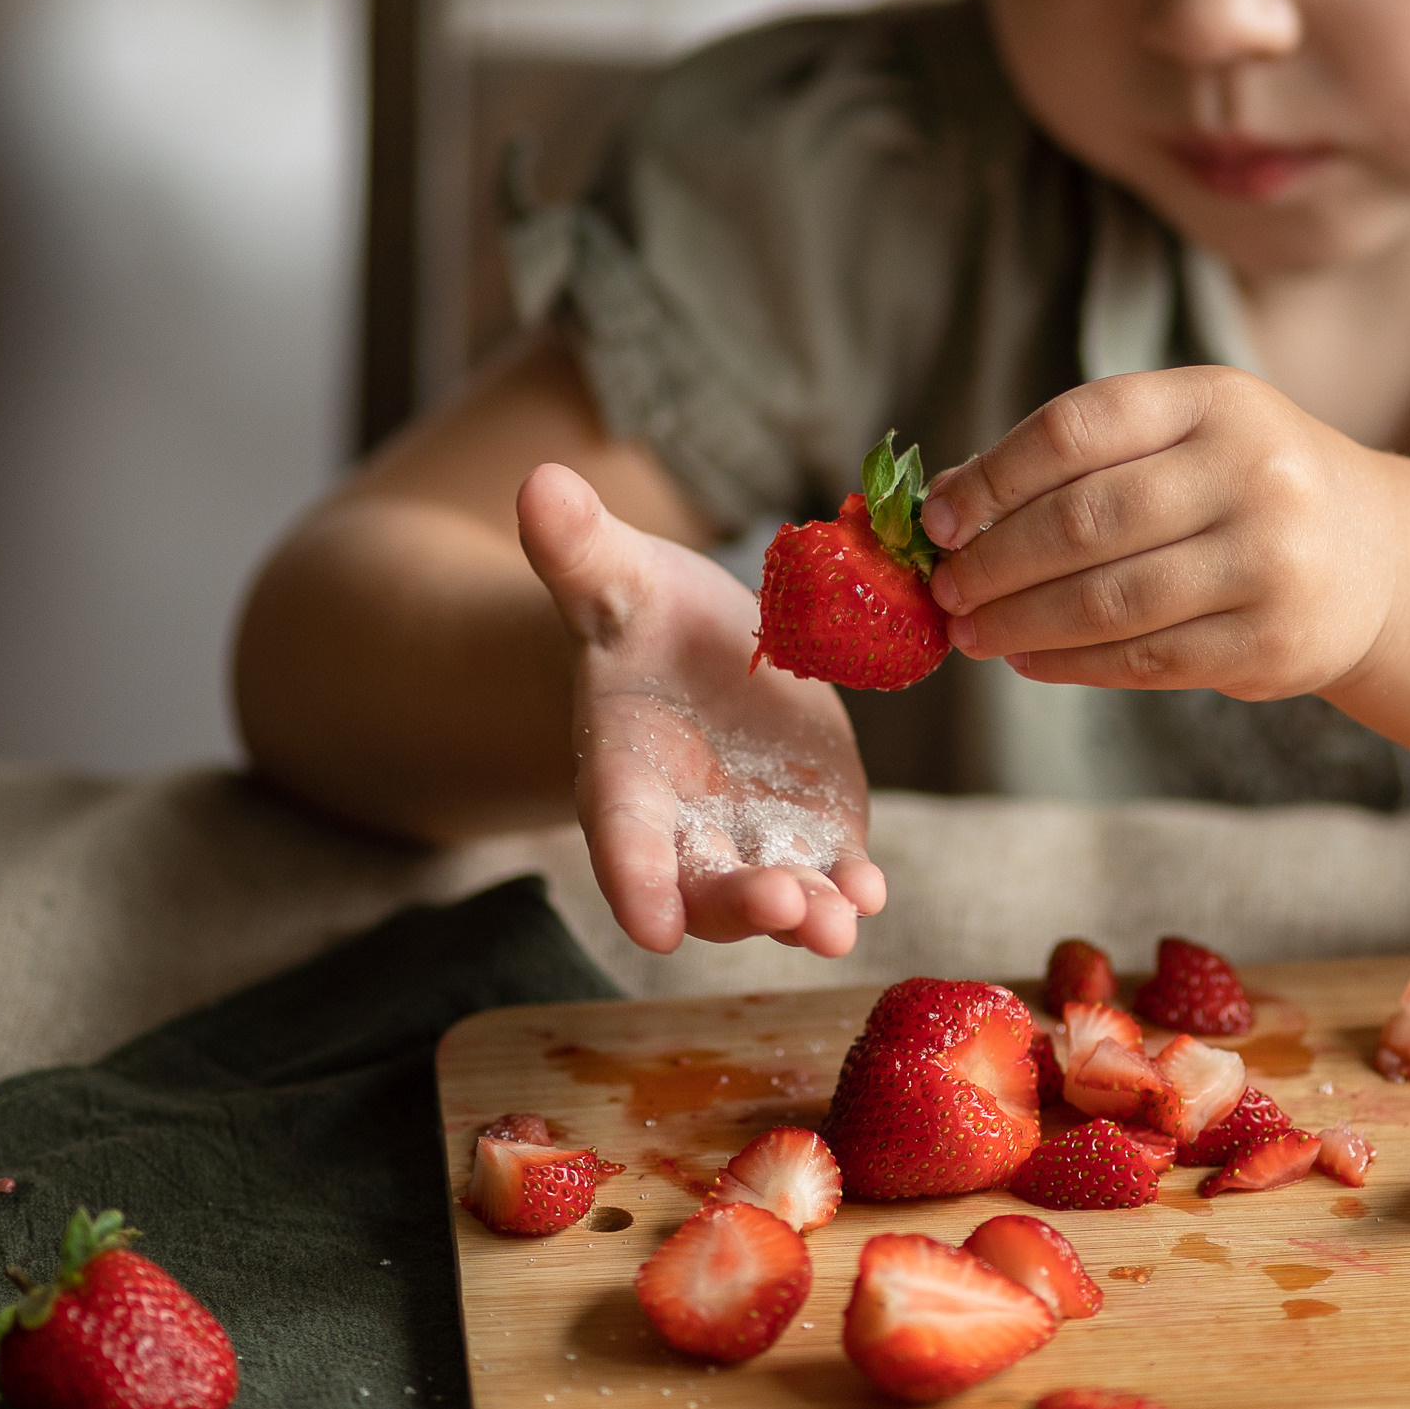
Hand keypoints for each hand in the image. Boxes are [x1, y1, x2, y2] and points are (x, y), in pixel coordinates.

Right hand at [518, 465, 885, 958]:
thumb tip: (539, 483)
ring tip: (839, 919)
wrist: (704, 649)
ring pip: (773, 894)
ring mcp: (752, 839)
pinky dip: (849, 888)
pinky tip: (870, 891)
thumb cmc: (644, 619)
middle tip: (779, 904)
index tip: (650, 925)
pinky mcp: (813, 831)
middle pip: (703, 886)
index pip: (622, 838)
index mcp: (622, 776)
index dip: (633, 880)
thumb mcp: (617, 579)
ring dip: (806, 914)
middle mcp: (684, 828)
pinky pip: (829, 872)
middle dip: (738, 904)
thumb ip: (580, 551)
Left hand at [919, 369, 1391, 700]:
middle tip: (946, 588)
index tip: (939, 519)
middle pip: (1084, 520)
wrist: (1376, 556)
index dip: (993, 476)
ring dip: (1020, 622)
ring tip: (970, 631)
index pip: (1076, 429)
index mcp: (1216, 401)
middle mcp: (1252, 473)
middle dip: (995, 561)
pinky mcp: (1270, 642)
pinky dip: (1069, 664)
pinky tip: (1028, 658)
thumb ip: (1076, 459)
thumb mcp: (1181, 438)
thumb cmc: (1244, 486)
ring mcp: (1269, 561)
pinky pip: (1143, 659)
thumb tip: (944, 499)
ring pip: (1107, 601)